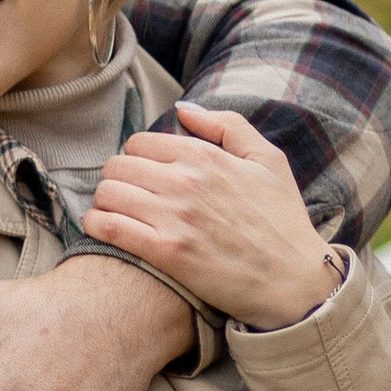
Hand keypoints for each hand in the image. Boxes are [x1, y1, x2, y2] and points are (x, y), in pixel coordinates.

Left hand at [83, 102, 337, 329]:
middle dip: (118, 178)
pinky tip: (102, 227)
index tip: (144, 174)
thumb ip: (226, 125)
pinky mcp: (166, 253)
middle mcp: (186, 182)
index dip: (137, 157)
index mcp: (205, 157)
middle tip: (127, 194)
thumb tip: (183, 109)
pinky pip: (109, 227)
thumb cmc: (283, 221)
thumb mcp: (268, 159)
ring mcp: (174, 218)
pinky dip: (96, 224)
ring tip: (115, 211)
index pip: (140, 142)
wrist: (294, 281)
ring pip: (108, 193)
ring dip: (105, 201)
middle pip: (118, 165)